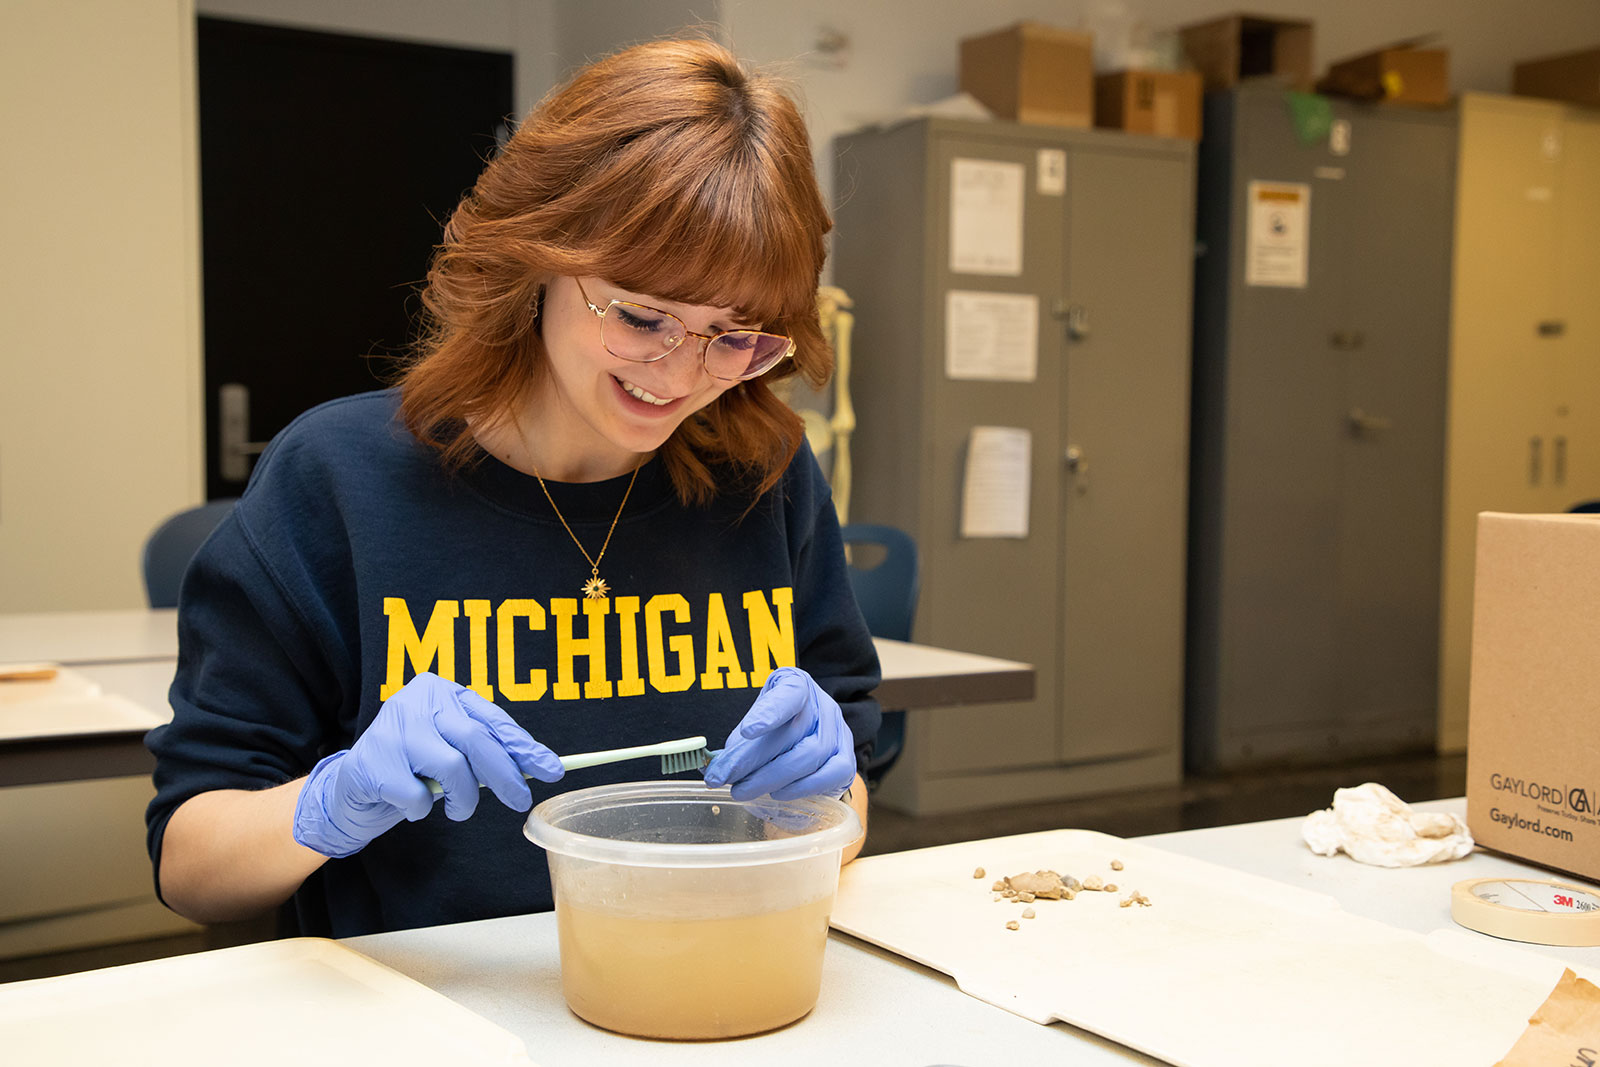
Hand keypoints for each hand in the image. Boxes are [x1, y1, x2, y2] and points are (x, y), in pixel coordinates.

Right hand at [293, 673, 563, 857]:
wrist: (351, 787)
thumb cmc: (412, 766)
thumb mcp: (450, 749)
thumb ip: (484, 750)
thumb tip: (538, 766)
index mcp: (441, 691)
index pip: (492, 719)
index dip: (524, 746)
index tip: (551, 769)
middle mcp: (416, 702)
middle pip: (476, 739)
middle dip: (505, 775)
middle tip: (520, 801)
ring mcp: (392, 729)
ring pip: (452, 767)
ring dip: (463, 800)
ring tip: (457, 810)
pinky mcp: (373, 762)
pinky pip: (417, 795)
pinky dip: (422, 810)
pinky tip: (412, 806)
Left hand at [703, 667, 855, 801]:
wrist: (804, 744)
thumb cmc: (774, 732)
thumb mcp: (752, 728)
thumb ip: (737, 746)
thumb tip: (715, 770)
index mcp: (795, 685)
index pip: (788, 694)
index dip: (769, 712)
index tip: (747, 731)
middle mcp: (822, 704)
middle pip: (792, 732)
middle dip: (752, 759)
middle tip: (724, 777)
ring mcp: (838, 731)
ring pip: (810, 754)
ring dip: (772, 777)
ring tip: (743, 790)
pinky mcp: (846, 759)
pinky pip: (830, 774)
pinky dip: (802, 787)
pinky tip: (778, 794)